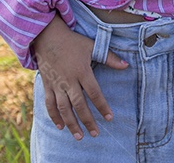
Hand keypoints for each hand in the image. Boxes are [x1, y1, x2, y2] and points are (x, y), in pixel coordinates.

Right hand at [31, 15, 128, 139]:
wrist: (47, 36)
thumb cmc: (72, 42)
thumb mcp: (91, 46)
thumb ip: (109, 57)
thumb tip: (126, 66)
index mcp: (82, 71)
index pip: (94, 93)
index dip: (102, 106)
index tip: (109, 118)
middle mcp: (69, 80)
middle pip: (79, 104)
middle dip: (87, 120)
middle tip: (95, 134)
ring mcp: (57, 84)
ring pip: (64, 108)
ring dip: (71, 123)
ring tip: (79, 136)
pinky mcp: (47, 85)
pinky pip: (49, 104)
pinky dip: (54, 116)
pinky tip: (61, 126)